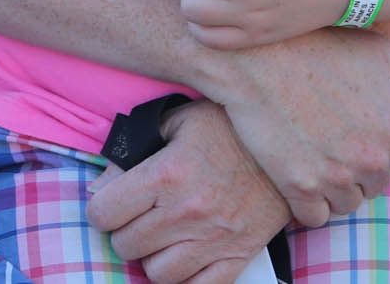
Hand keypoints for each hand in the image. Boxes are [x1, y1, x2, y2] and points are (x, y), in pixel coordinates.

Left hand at [89, 101, 289, 283]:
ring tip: (159, 239)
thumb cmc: (226, 129)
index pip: (105, 212)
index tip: (110, 205)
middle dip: (124, 232)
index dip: (101, 210)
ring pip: (158, 273)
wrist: (288, 147)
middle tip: (136, 219)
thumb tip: (102, 186)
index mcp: (166, 174)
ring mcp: (214, 239)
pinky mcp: (239, 256)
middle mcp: (186, 211)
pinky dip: (186, 278)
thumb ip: (134, 151)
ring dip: (152, 258)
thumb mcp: (176, 122)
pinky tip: (184, 258)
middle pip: (127, 245)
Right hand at [197, 28, 389, 226]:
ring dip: (333, 190)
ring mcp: (336, 176)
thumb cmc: (318, 46)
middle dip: (356, 171)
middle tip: (328, 145)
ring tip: (311, 160)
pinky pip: (314, 217)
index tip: (350, 136)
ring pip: (346, 204)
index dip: (375, 149)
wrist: (258, 56)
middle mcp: (372, 159)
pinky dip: (307, 205)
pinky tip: (296, 181)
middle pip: (373, 186)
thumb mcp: (378, 52)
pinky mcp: (300, 187)